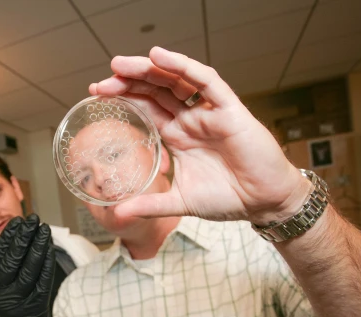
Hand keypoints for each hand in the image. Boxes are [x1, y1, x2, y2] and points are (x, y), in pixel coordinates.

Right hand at [0, 214, 55, 316]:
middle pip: (14, 258)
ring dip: (39, 245)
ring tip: (44, 229)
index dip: (9, 235)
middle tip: (33, 219)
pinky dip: (47, 261)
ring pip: (31, 267)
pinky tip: (50, 248)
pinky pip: (44, 279)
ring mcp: (19, 300)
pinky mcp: (36, 306)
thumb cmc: (7, 304)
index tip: (18, 221)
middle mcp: (0, 292)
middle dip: (25, 235)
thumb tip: (8, 235)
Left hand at [89, 46, 310, 225]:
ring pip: (176, 81)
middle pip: (156, 90)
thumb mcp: (181, 202)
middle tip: (102, 79)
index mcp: (178, 136)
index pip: (147, 108)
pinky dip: (184, 67)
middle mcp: (191, 119)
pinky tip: (160, 57)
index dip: (124, 98)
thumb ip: (151, 206)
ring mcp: (210, 112)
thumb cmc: (229, 198)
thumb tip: (119, 214)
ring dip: (149, 70)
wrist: (264, 203)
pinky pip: (206, 81)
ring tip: (121, 64)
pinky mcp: (230, 110)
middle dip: (129, 82)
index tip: (97, 94)